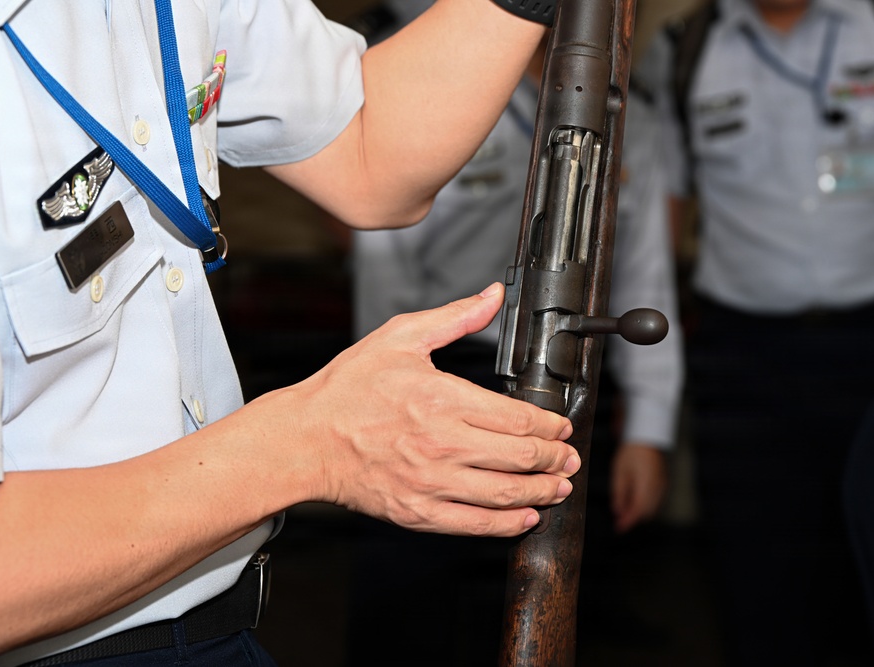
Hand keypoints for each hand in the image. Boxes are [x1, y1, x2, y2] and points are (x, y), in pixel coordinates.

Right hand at [285, 283, 578, 536]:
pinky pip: (475, 524)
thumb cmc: (348, 389)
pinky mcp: (418, 511)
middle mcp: (441, 443)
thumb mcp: (400, 337)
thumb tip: (493, 295)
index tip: (560, 426)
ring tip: (559, 487)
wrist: (305, 440)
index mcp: (442, 399)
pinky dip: (508, 523)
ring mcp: (430, 482)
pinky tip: (525, 515)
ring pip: (506, 493)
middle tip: (568, 457)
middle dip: (556, 459)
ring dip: (543, 491)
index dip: (550, 425)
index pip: (517, 418)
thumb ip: (455, 317)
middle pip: (521, 457)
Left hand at [609, 442, 667, 532]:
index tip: (618, 529)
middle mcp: (657, 487)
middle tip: (618, 522)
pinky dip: (645, 505)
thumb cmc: (630, 453)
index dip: (628, 521)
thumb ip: (619, 493)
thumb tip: (617, 511)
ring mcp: (662, 485)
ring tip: (624, 512)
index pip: (638, 509)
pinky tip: (633, 502)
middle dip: (633, 518)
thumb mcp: (620, 472)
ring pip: (652, 508)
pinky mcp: (663, 483)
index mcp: (645, 484)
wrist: (647, 438)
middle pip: (646, 511)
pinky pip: (655, 500)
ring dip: (639, 513)